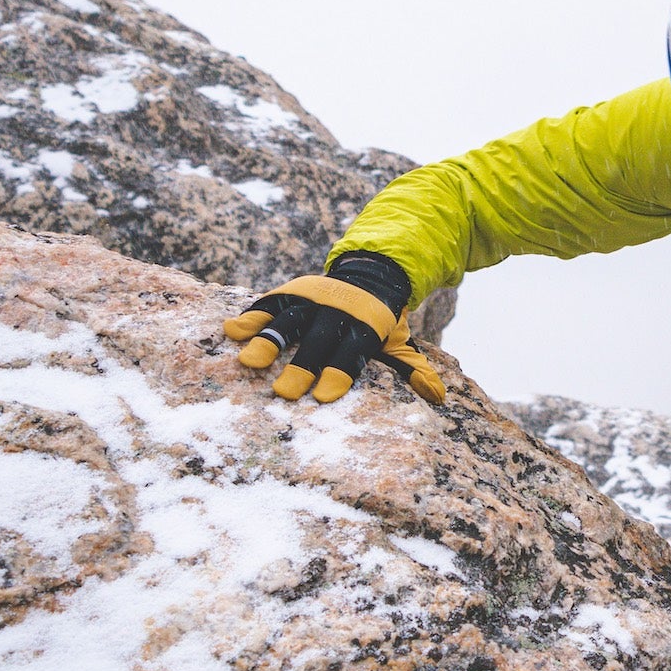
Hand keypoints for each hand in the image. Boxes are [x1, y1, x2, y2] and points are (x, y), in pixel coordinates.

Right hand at [222, 252, 443, 404]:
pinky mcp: (292, 291)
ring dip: (269, 340)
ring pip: (290, 320)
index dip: (339, 372)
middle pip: (319, 340)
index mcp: (367, 326)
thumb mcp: (399, 340)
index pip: (353, 352)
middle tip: (283, 393)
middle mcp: (338, 312)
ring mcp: (313, 299)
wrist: (371, 273)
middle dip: (302, 366)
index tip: (324, 396)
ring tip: (248, 361)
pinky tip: (232, 331)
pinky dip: (253, 316)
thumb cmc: (382, 320)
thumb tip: (437, 396)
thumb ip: (412, 367)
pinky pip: (271, 303)